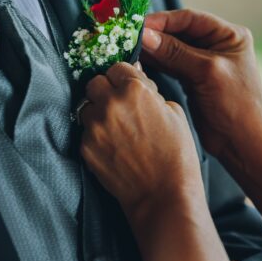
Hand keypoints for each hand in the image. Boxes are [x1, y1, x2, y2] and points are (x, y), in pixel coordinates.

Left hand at [80, 62, 202, 213]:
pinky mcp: (85, 147)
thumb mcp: (174, 111)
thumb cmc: (176, 154)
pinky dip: (95, 134)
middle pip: (94, 82)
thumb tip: (136, 77)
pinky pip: (85, 131)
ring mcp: (95, 126)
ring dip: (98, 112)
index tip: (126, 85)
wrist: (163, 194)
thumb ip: (150, 90)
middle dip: (105, 90)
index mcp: (135, 89)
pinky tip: (113, 145)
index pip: (116, 67)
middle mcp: (111, 104)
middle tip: (118, 104)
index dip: (123, 77)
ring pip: (86, 106)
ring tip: (115, 127)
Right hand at [141, 10, 261, 159]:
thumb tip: (144, 35)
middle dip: (155, 34)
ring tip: (130, 48)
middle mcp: (217, 45)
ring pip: (173, 48)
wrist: (241, 143)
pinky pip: (171, 65)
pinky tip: (139, 61)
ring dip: (153, 49)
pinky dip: (156, 63)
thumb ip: (175, 52)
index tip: (139, 24)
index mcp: (229, 35)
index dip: (164, 20)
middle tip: (129, 36)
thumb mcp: (206, 72)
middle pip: (180, 32)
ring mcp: (204, 63)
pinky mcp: (193, 79)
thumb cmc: (235, 105)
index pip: (191, 19)